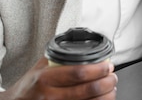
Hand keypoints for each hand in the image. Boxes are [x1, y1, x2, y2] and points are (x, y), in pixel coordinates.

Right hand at [0, 57, 116, 99]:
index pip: (78, 72)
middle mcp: (50, 96)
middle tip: (113, 77)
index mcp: (45, 79)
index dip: (98, 69)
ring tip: (111, 89)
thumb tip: (81, 46)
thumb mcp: (39, 68)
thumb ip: (58, 59)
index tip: (108, 65)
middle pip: (87, 90)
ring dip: (106, 97)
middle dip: (106, 83)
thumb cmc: (28, 87)